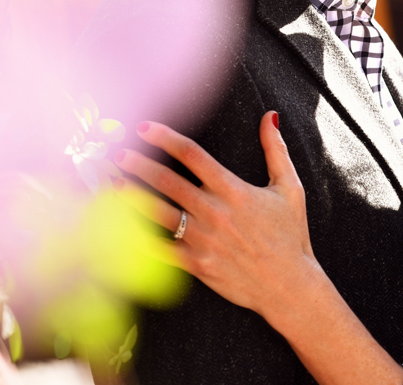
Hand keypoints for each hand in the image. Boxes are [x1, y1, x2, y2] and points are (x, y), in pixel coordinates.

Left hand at [114, 111, 322, 325]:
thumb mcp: (290, 188)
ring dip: (133, 197)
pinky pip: (162, 250)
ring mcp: (204, 240)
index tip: (144, 128)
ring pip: (159, 214)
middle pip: (168, 182)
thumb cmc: (291, 236)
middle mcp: (214, 212)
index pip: (193, 155)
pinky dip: (139, 239)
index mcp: (233, 190)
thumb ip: (275, 150)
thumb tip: (270, 116)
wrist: (291, 286)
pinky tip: (121, 227)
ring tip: (111, 183)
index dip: (166, 138)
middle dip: (139, 164)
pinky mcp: (197, 265)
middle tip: (116, 152)